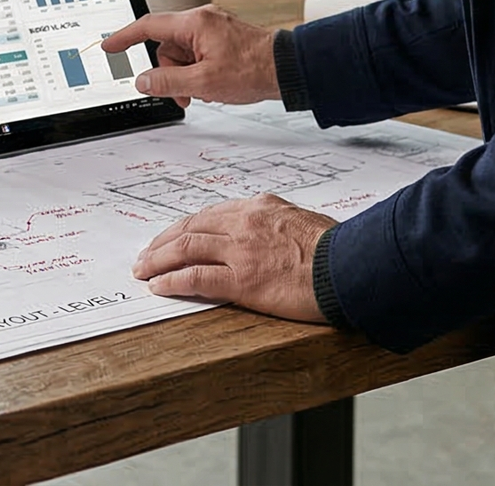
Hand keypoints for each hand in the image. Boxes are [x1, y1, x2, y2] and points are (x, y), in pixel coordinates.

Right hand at [101, 5, 278, 106]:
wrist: (286, 69)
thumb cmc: (253, 70)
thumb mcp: (203, 82)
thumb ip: (167, 81)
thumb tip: (143, 81)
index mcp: (195, 23)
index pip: (148, 26)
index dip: (124, 37)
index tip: (109, 46)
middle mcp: (202, 19)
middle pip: (166, 46)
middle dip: (170, 73)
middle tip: (184, 95)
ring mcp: (213, 27)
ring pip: (181, 53)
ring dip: (186, 75)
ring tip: (204, 91)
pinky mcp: (221, 37)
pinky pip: (197, 53)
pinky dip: (198, 70)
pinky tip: (212, 84)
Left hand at [131, 195, 335, 322]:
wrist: (351, 265)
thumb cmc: (337, 248)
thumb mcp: (302, 222)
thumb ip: (276, 225)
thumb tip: (265, 237)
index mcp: (260, 208)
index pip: (210, 215)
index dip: (185, 227)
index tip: (172, 237)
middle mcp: (245, 223)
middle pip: (190, 228)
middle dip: (163, 242)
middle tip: (146, 255)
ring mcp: (242, 251)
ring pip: (186, 248)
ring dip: (158, 260)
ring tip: (143, 270)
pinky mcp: (243, 280)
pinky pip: (196, 278)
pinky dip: (172, 281)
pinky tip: (159, 287)